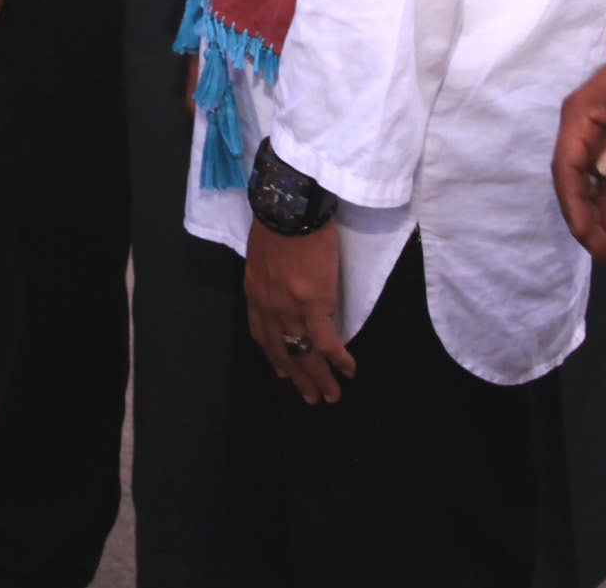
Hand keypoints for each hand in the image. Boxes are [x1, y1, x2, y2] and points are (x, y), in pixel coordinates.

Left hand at [245, 222, 354, 404]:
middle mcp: (270, 308)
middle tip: (311, 397)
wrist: (289, 207)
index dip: (275, 357)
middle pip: (284, 352)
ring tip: (331, 396)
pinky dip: (338, 360)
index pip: (263, 335)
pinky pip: (327, 341)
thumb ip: (268, 278)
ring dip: (320, 378)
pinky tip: (349, 371)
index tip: (283, 372)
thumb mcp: (262, 255)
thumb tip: (281, 287)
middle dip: (298, 377)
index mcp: (256, 295)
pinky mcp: (314, 304)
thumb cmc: (278, 222)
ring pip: (305, 354)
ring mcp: (291, 308)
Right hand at [551, 20, 605, 262]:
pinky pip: (605, 182)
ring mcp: (598, 140)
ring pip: (589, 187)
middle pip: (573, 183)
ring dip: (597, 217)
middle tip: (602, 254)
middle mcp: (581, 131)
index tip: (587, 235)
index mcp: (578, 118)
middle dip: (584, 219)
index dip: (573, 204)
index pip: (566, 168)